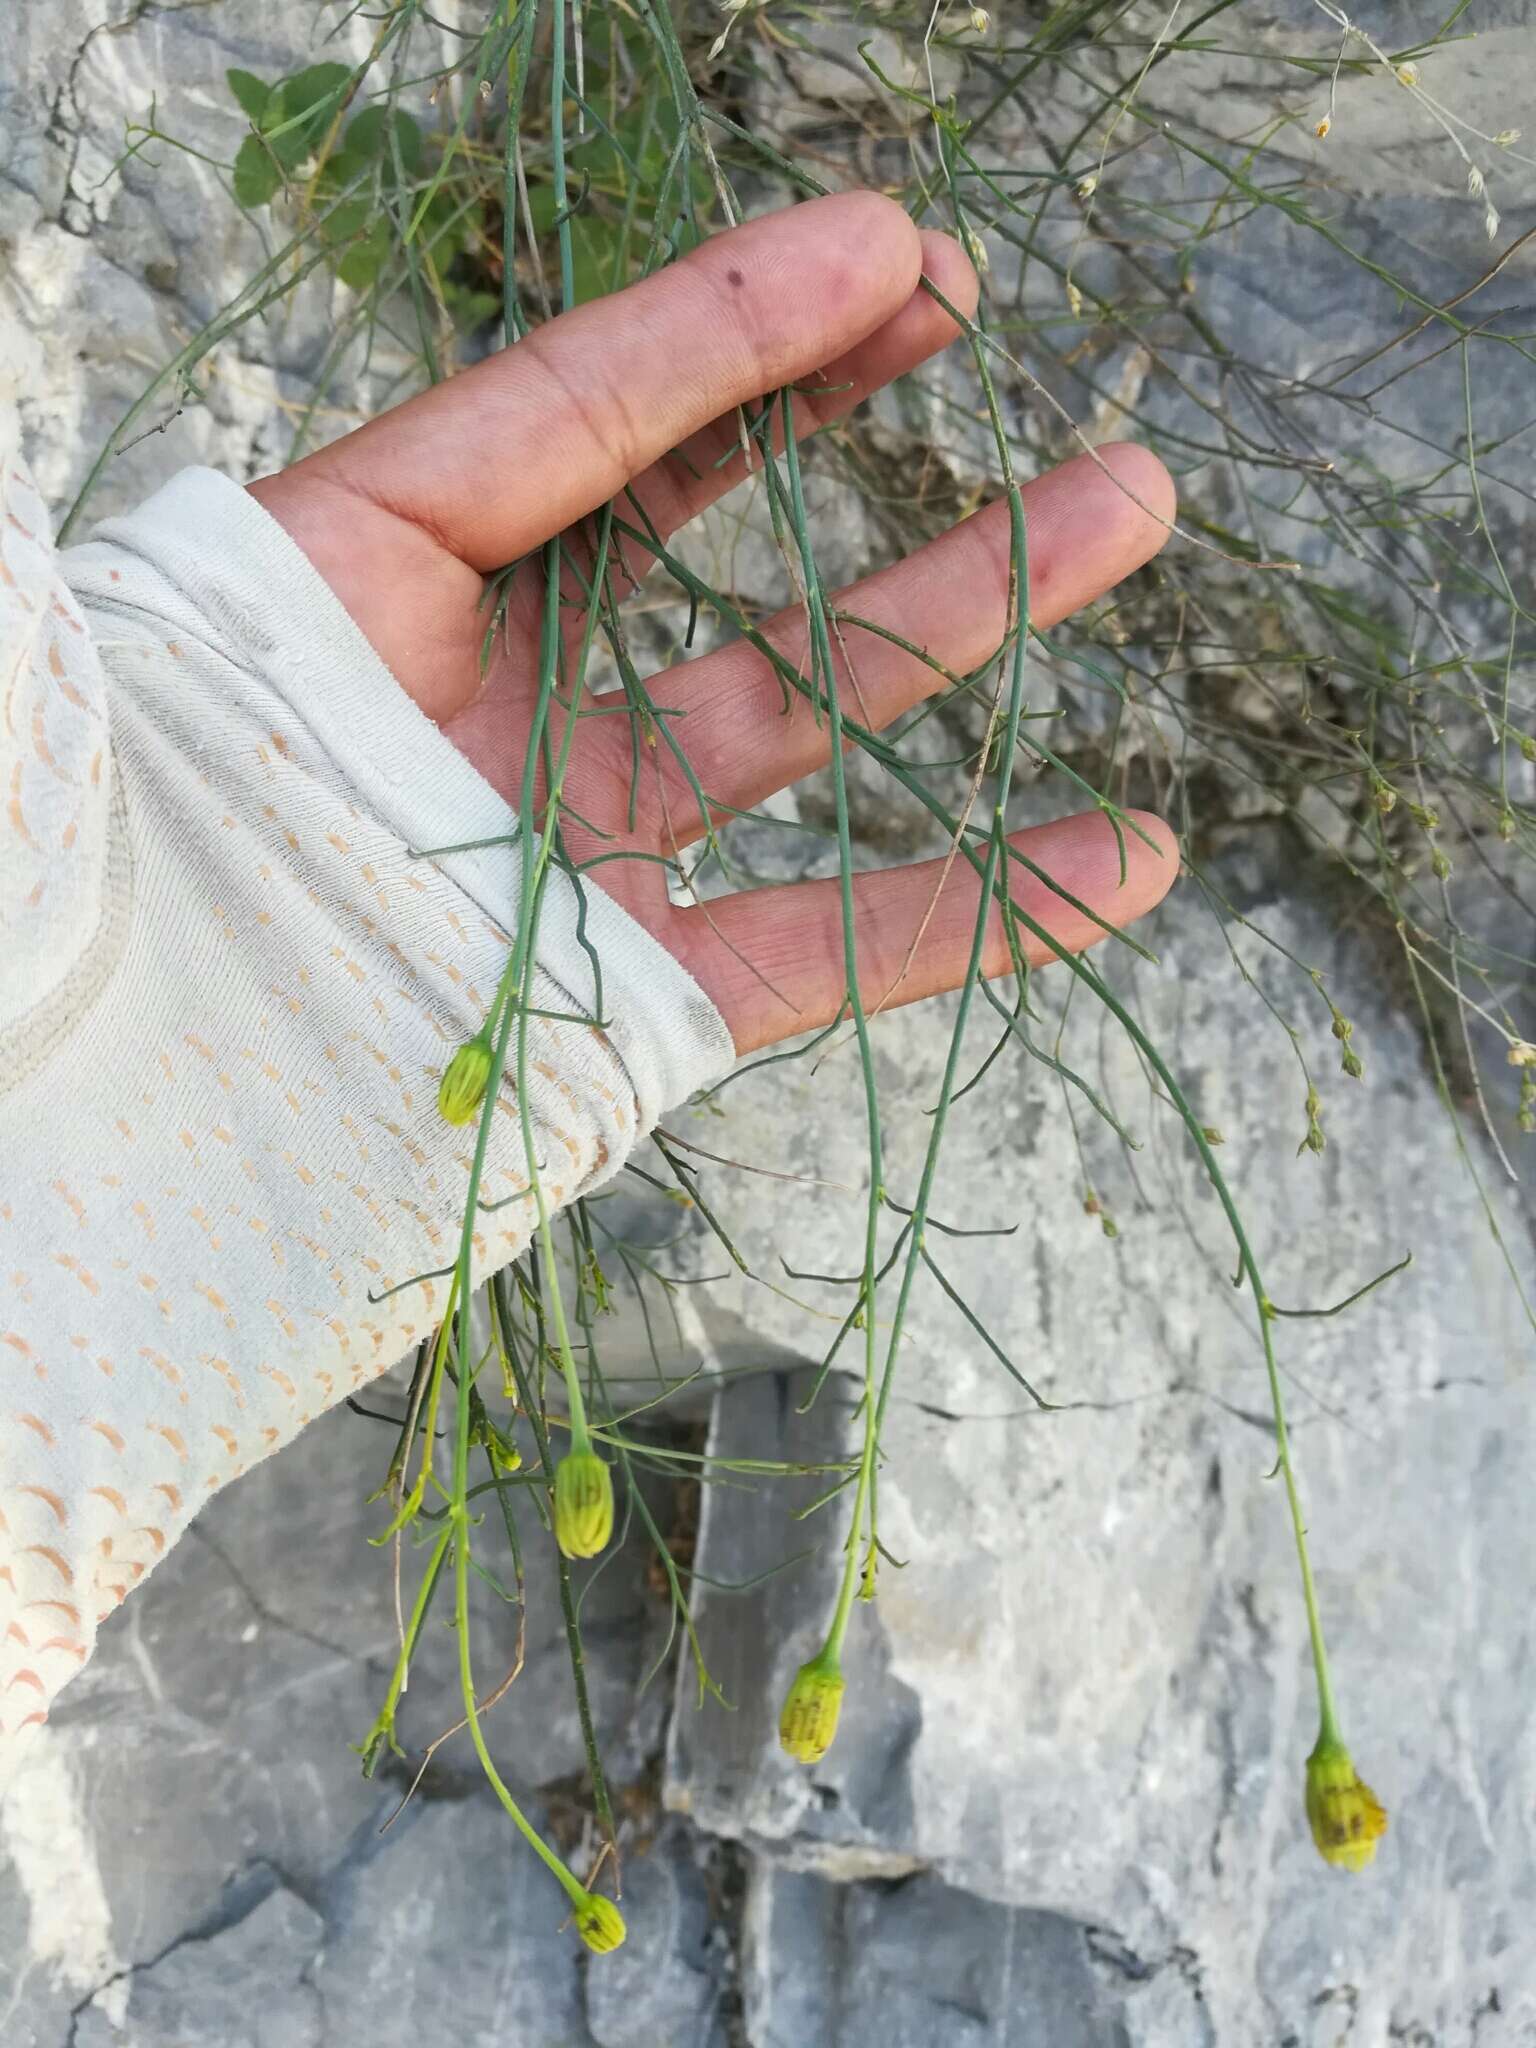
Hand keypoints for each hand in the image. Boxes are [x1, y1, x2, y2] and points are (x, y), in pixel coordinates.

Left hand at [250, 192, 1177, 1053]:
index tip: (892, 253)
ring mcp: (580, 854)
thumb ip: (427, 458)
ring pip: (804, 724)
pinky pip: (828, 950)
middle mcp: (497, 708)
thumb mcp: (285, 580)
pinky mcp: (640, 1005)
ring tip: (1128, 501)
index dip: (737, 333)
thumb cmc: (165, 818)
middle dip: (848, 417)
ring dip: (973, 615)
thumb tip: (540, 281)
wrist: (144, 1079)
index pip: (585, 424)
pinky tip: (1118, 856)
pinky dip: (977, 909)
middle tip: (973, 305)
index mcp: (383, 589)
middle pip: (711, 542)